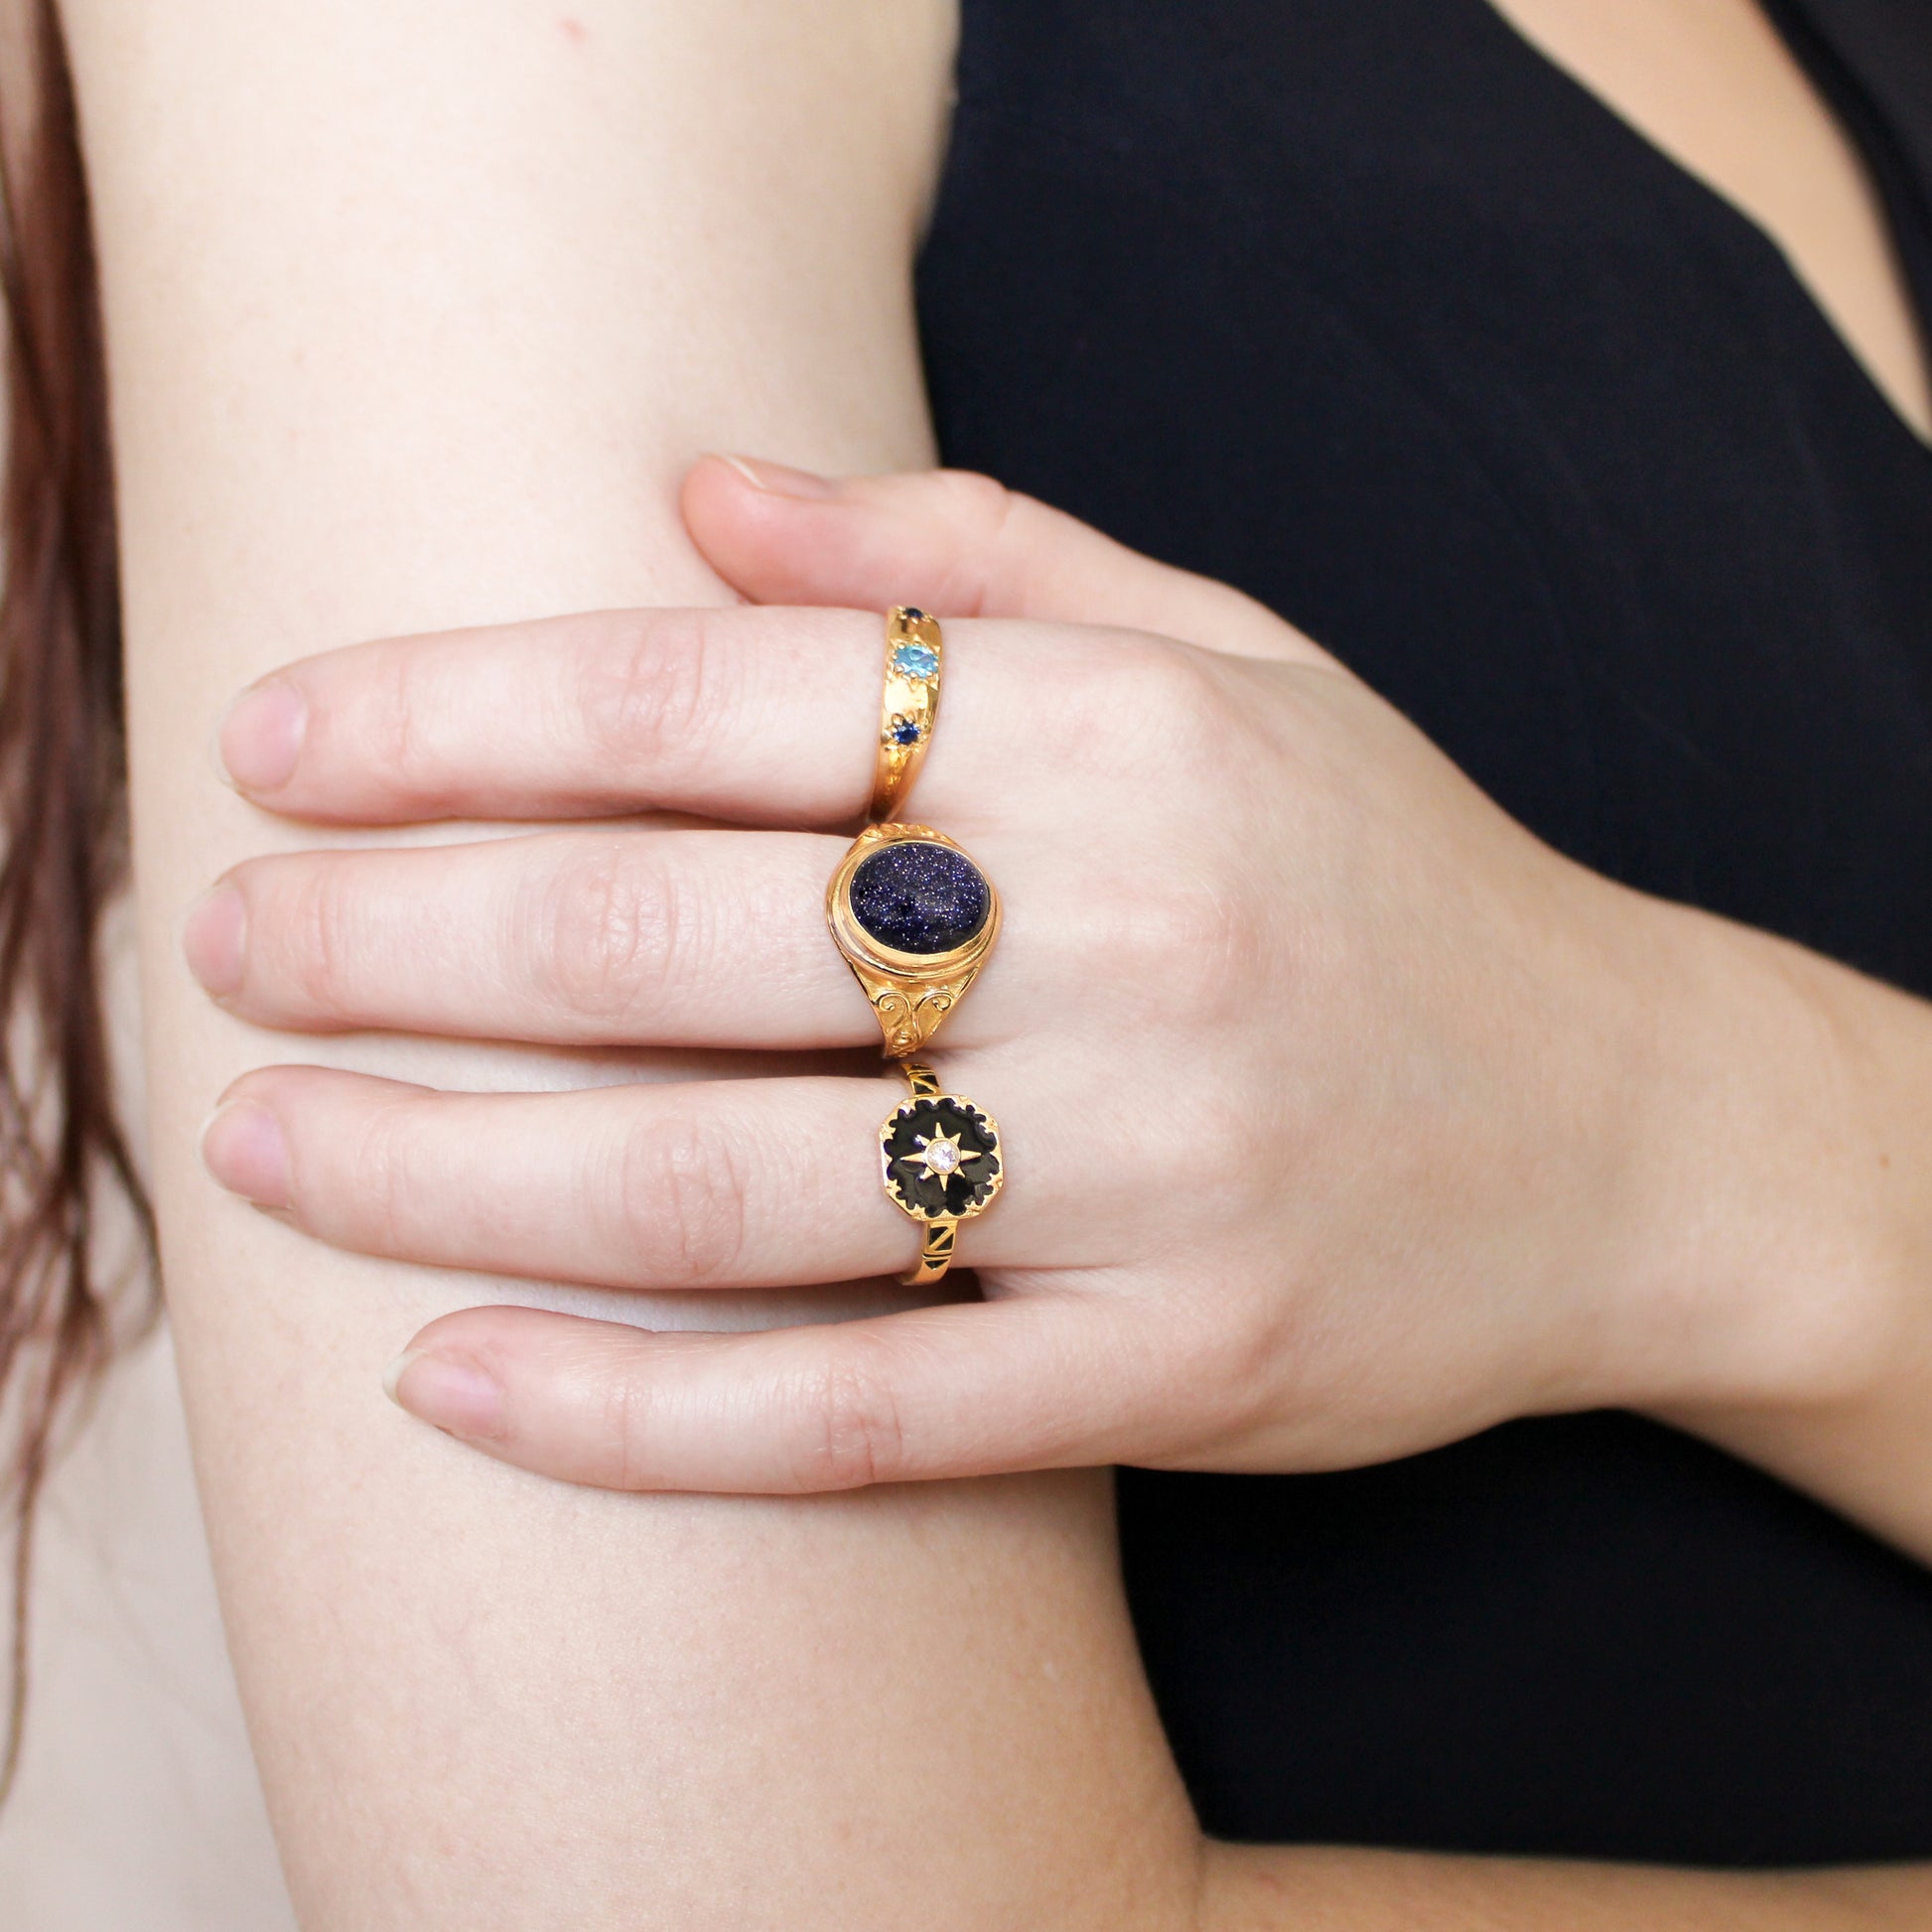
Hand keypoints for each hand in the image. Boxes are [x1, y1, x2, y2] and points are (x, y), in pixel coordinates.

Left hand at [189, 457, 1858, 1491]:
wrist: (1632, 1124)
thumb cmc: (1385, 870)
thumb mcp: (1219, 650)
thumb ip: (958, 556)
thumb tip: (687, 486)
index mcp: (1121, 724)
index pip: (706, 689)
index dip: (456, 710)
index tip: (279, 746)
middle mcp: (1132, 932)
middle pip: (666, 931)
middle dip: (396, 935)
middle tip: (223, 948)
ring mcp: (1158, 1171)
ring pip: (722, 1186)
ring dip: (452, 1170)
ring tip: (270, 1145)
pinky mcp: (1181, 1367)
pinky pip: (860, 1410)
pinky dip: (637, 1414)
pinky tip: (456, 1386)